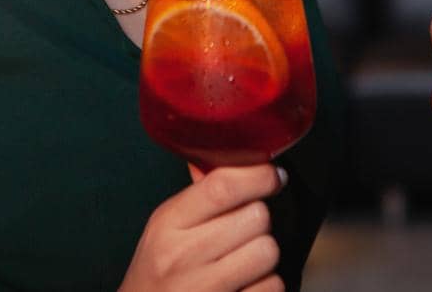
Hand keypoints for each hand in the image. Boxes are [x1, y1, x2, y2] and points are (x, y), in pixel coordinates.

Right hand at [119, 163, 286, 291]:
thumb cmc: (158, 271)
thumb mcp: (165, 226)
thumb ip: (197, 193)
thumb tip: (226, 153)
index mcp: (169, 223)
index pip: (222, 187)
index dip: (258, 176)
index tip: (272, 176)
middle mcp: (183, 255)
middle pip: (256, 217)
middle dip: (259, 220)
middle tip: (245, 229)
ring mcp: (204, 289)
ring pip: (267, 251)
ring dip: (265, 254)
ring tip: (245, 258)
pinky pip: (272, 287)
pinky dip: (267, 285)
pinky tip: (247, 284)